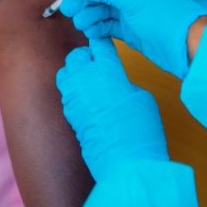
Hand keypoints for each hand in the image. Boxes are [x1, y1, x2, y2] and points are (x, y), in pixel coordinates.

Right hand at [51, 0, 206, 78]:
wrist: (188, 48)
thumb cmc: (163, 15)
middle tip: (68, 9)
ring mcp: (133, 10)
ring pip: (102, 8)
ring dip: (88, 14)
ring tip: (82, 23)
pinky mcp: (132, 29)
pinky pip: (108, 24)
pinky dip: (98, 27)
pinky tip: (91, 31)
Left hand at [56, 39, 167, 181]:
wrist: (125, 161)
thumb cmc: (141, 128)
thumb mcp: (142, 97)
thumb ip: (123, 82)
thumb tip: (114, 82)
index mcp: (107, 69)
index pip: (100, 46)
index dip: (103, 45)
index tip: (105, 47)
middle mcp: (85, 79)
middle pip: (76, 56)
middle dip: (86, 58)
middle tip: (99, 67)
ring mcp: (73, 97)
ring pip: (65, 73)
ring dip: (75, 74)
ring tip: (90, 83)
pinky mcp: (68, 114)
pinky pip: (65, 94)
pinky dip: (73, 92)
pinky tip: (86, 102)